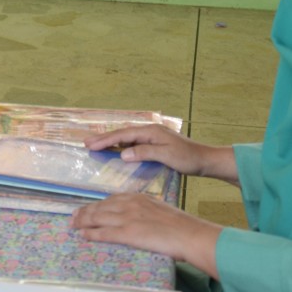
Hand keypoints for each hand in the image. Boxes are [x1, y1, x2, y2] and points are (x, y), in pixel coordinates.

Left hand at [71, 193, 221, 278]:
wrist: (189, 233)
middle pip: (100, 207)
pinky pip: (104, 233)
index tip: (88, 208)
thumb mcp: (159, 209)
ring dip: (83, 221)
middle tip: (73, 217)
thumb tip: (139, 217)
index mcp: (138, 197)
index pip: (111, 200)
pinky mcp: (128, 233)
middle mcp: (129, 205)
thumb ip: (146, 210)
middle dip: (85, 212)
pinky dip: (92, 234)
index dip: (97, 205)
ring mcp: (127, 218)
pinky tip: (83, 235)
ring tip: (73, 225)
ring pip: (98, 218)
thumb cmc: (181, 225)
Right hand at [86, 124, 236, 183]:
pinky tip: (115, 151)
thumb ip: (144, 153)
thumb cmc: (188, 158)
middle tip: (86, 143)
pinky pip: (133, 143)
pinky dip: (121, 146)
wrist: (205, 159)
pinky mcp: (154, 143)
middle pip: (122, 134)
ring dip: (111, 142)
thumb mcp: (166, 156)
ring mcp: (152, 136)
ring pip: (126, 138)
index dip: (106, 140)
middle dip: (104, 139)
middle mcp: (149, 131)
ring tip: (95, 146)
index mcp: (150, 131)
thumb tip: (122, 154)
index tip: (90, 145)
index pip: (123, 135)